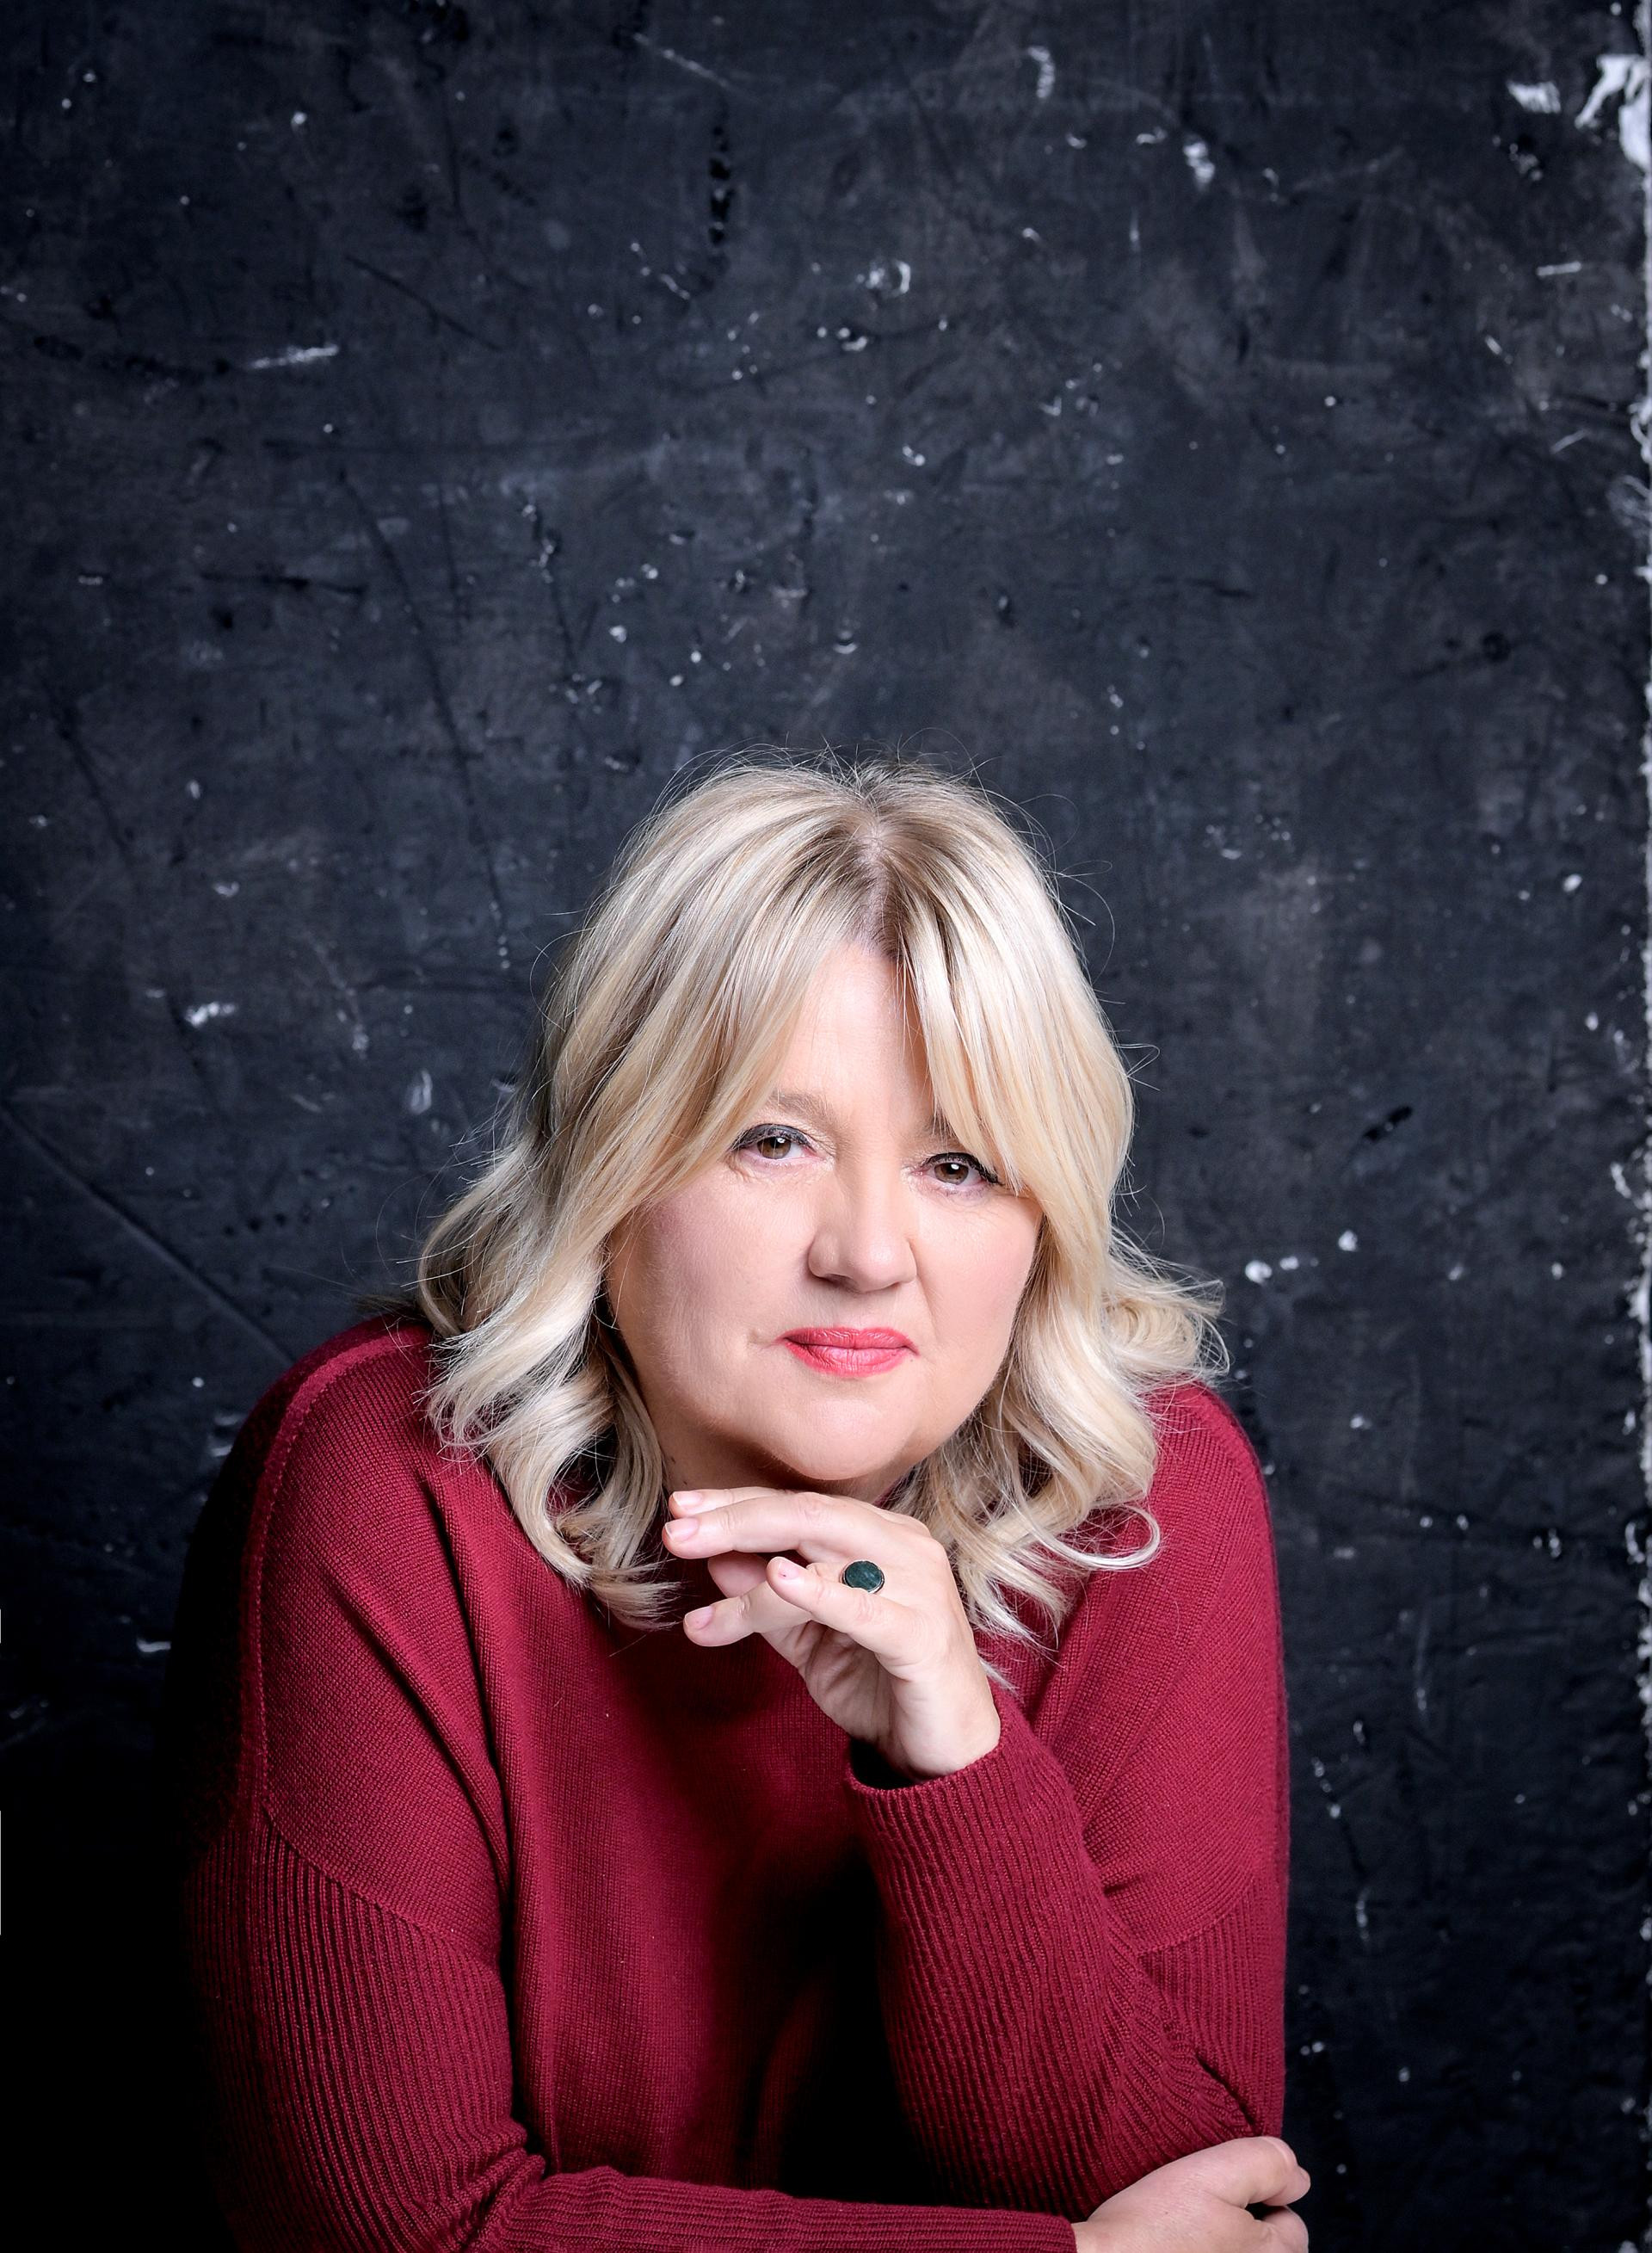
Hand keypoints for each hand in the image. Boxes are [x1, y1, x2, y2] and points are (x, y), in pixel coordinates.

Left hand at [661, 1485, 1001, 1780]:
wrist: (945, 1753)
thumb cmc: (881, 1684)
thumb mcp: (809, 1639)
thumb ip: (767, 1601)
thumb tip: (714, 1558)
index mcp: (881, 1537)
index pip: (799, 1506)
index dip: (737, 1503)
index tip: (680, 1507)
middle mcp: (904, 1547)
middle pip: (809, 1515)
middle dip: (736, 1518)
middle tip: (676, 1530)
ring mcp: (920, 1587)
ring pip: (826, 1557)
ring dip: (754, 1569)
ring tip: (700, 1560)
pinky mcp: (923, 1636)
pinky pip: (864, 1608)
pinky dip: (820, 1591)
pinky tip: (778, 1578)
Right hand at [1073, 2137, 1310, 2251]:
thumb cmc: (1151, 2230)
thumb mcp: (1211, 2174)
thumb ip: (1264, 2164)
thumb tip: (1297, 2175)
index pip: (1291, 2225)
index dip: (1258, 2199)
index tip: (1219, 2195)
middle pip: (1270, 2252)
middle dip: (1246, 2233)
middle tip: (1199, 2216)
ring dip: (1221, 2249)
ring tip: (1183, 2238)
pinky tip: (1170, 2252)